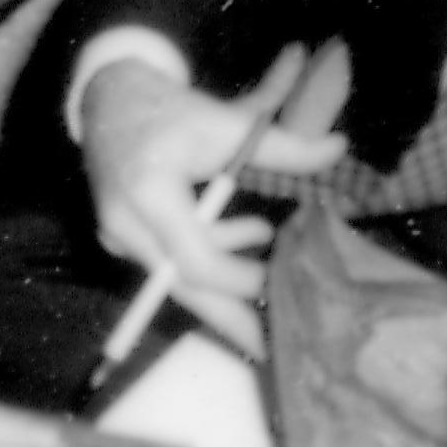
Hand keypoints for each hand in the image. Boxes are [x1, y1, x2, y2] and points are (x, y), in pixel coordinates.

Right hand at [77, 52, 342, 355]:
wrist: (109, 98)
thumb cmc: (168, 109)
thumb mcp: (225, 122)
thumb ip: (281, 145)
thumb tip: (338, 149)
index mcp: (148, 195)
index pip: (193, 260)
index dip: (236, 278)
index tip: (273, 283)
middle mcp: (126, 226)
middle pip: (181, 288)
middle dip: (227, 320)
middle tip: (267, 349)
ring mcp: (117, 237)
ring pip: (177, 277)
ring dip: (225, 269)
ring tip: (263, 234)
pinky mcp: (120, 239)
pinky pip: (166, 265)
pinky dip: (205, 260)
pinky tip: (241, 236)